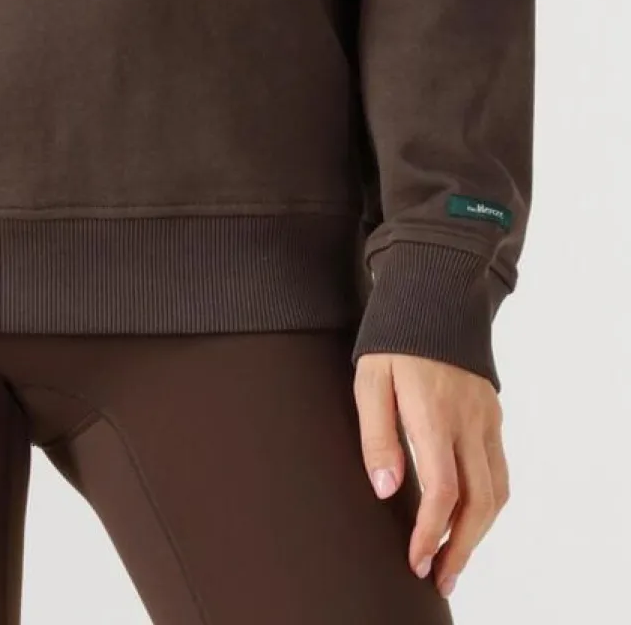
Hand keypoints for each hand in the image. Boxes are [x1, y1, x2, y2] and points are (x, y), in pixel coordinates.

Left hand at [353, 353, 509, 598]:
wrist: (434, 293)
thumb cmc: (393, 337)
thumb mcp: (370, 380)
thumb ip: (377, 435)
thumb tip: (386, 490)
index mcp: (435, 415)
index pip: (443, 491)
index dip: (431, 533)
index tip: (416, 560)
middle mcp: (469, 422)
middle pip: (479, 503)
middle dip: (461, 549)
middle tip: (439, 577)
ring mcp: (486, 419)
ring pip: (497, 491)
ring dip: (479, 532)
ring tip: (454, 557)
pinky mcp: (492, 414)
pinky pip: (500, 469)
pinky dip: (489, 502)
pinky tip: (469, 515)